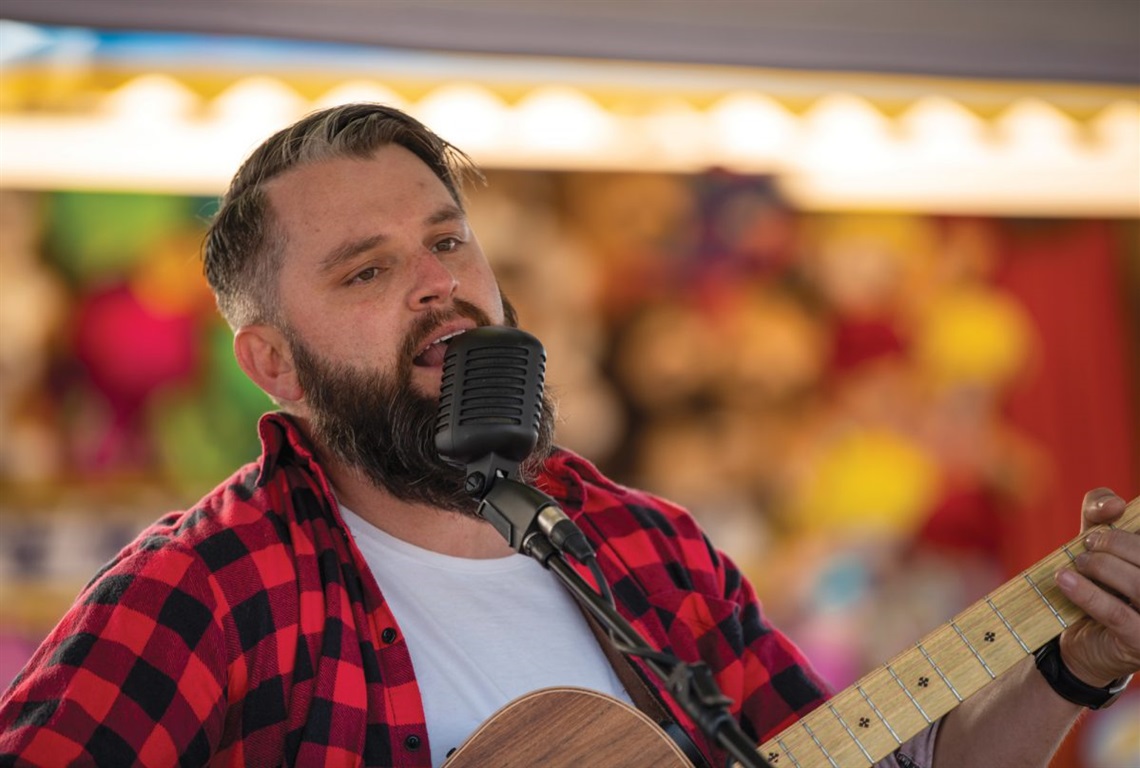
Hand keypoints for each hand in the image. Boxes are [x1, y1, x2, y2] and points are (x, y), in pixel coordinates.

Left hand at [1055, 488, 1139, 686]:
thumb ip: (1102, 517)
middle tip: (1088, 542)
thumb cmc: (1097, 585)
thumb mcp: (1098, 546)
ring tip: (1079, 562)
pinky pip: (1118, 614)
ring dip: (1104, 566)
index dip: (1137, 517)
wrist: (1082, 643)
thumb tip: (1113, 504)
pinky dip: (1088, 593)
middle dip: (1117, 543)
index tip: (1113, 510)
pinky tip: (1065, 579)